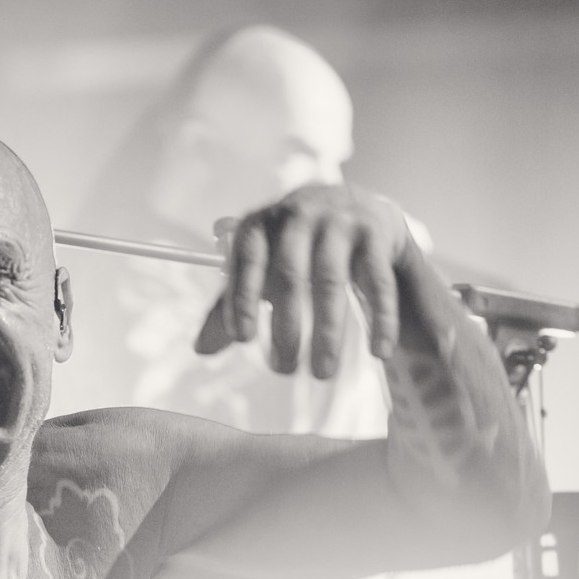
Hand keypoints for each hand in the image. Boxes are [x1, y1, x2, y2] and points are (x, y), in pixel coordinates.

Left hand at [194, 184, 417, 378]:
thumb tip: (199, 350)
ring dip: (327, 333)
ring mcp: (339, 222)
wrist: (352, 204)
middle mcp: (299, 216)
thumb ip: (232, 304)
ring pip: (331, 282)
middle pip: (289, 276)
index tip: (243, 339)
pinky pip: (377, 282)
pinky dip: (379, 319)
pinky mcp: (375, 235)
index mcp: (262, 224)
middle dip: (285, 328)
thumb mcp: (260, 267)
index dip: (243, 298)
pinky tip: (378, 352)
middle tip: (283, 370)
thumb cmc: (293, 246)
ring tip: (322, 373)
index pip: (246, 259)